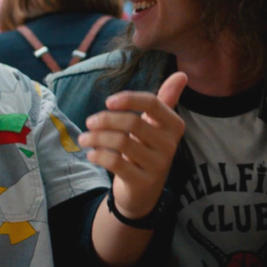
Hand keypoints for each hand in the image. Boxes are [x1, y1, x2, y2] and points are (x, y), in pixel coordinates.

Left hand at [78, 72, 186, 218]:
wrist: (143, 192)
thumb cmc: (147, 149)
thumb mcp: (157, 125)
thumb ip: (166, 100)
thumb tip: (182, 74)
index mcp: (174, 125)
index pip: (152, 103)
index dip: (128, 99)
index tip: (107, 102)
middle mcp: (170, 144)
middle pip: (132, 122)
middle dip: (105, 120)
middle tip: (89, 123)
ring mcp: (158, 165)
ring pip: (121, 142)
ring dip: (96, 138)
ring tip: (84, 138)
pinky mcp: (143, 182)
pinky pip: (116, 163)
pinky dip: (98, 155)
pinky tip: (91, 154)